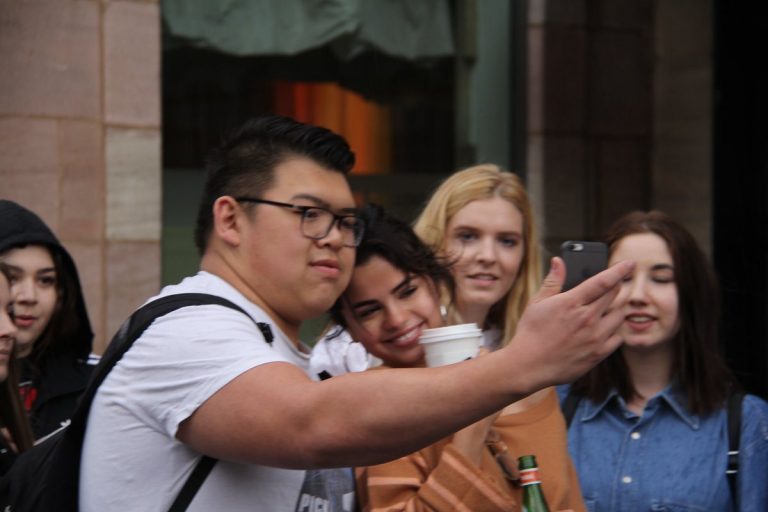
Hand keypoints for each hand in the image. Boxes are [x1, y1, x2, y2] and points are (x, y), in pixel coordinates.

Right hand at [504, 257, 632, 389]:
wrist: (528, 365)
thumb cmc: (530, 333)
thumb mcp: (537, 303)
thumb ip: (552, 281)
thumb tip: (558, 261)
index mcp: (571, 303)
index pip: (603, 281)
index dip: (619, 270)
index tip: (629, 263)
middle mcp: (587, 319)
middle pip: (616, 296)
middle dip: (617, 287)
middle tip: (614, 286)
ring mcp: (595, 337)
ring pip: (619, 316)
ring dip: (617, 308)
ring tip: (606, 308)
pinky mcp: (598, 354)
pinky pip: (618, 338)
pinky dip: (615, 330)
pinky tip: (604, 329)